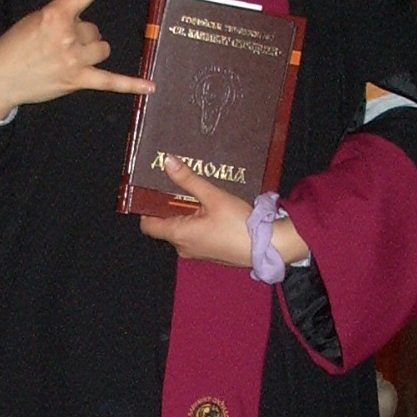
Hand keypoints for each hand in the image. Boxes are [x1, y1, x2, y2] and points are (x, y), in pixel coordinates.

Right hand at [0, 0, 150, 118]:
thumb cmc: (15, 46)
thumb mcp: (35, 19)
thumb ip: (63, 17)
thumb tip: (86, 28)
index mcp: (56, 13)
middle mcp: (67, 35)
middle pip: (94, 28)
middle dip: (80, 35)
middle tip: (56, 45)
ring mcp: (73, 59)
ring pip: (102, 48)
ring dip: (90, 52)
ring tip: (67, 59)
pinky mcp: (76, 80)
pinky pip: (110, 82)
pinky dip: (131, 85)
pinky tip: (151, 87)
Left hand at [140, 157, 307, 269]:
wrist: (269, 246)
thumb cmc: (239, 223)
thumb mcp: (213, 196)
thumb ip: (188, 179)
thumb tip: (167, 162)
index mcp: (178, 235)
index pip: (148, 225)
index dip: (147, 208)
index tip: (152, 191)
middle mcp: (183, 247)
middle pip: (165, 225)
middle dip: (170, 207)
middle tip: (180, 186)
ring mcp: (197, 253)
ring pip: (182, 230)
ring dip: (186, 214)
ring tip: (199, 195)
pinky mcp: (210, 254)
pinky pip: (195, 237)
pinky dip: (198, 223)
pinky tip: (212, 210)